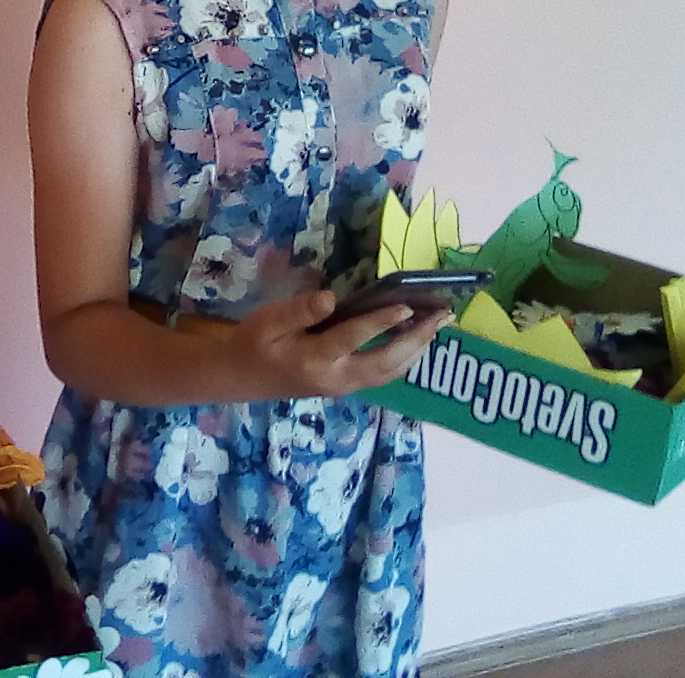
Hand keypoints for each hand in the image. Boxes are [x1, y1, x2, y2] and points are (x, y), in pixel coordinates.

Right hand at [225, 289, 449, 400]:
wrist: (242, 378)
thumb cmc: (253, 343)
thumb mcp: (266, 321)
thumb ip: (298, 311)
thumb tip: (331, 299)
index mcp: (314, 359)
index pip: (353, 338)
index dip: (381, 322)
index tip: (406, 306)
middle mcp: (336, 377)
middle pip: (385, 361)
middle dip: (416, 339)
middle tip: (442, 315)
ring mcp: (344, 385)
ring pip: (389, 372)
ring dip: (417, 349)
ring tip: (438, 325)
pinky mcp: (346, 386)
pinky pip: (383, 375)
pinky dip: (405, 358)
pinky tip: (416, 341)